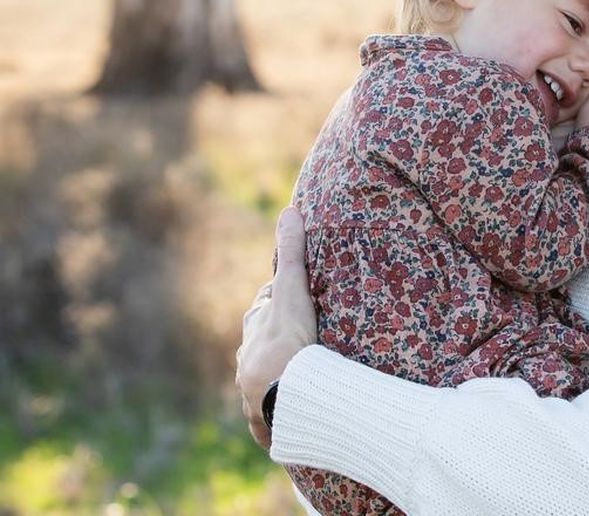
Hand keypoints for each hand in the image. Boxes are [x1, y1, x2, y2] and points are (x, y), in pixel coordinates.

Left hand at [235, 206, 317, 448]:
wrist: (286, 391)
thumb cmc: (289, 338)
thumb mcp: (292, 290)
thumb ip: (292, 253)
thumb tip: (289, 209)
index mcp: (254, 331)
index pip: (263, 309)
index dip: (276, 301)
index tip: (291, 298)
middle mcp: (248, 361)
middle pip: (260, 346)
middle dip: (273, 342)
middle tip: (298, 339)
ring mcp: (252, 392)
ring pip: (260, 382)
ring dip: (273, 381)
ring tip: (293, 381)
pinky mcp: (264, 420)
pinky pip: (267, 420)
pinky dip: (274, 419)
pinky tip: (283, 421)